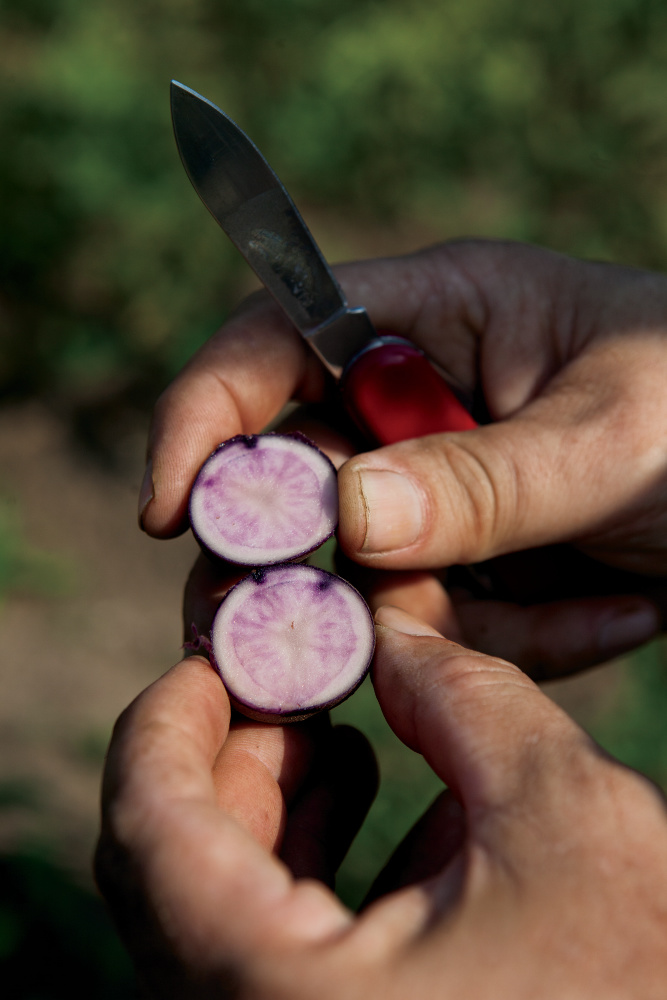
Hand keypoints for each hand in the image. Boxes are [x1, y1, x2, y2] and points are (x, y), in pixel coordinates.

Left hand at [95, 608, 666, 998]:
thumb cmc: (641, 981)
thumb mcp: (563, 812)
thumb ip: (461, 695)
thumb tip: (396, 629)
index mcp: (281, 996)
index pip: (148, 831)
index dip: (169, 719)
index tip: (215, 658)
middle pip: (178, 875)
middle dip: (235, 759)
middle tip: (288, 686)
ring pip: (228, 923)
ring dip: (277, 816)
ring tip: (338, 737)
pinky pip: (286, 966)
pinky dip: (320, 881)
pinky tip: (394, 819)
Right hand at [143, 240, 666, 674]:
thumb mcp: (614, 440)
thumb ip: (483, 481)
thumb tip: (344, 521)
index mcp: (440, 315)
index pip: (276, 342)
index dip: (206, 417)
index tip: (167, 510)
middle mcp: (422, 399)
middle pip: (298, 479)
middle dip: (315, 564)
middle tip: (320, 635)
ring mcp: (447, 487)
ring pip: (376, 575)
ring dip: (463, 617)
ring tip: (600, 600)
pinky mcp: (479, 557)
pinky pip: (447, 618)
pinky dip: (526, 635)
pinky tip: (627, 608)